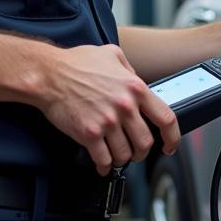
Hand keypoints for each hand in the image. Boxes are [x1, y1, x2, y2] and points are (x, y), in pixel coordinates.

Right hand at [36, 44, 180, 176]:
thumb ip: (129, 69)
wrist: (48, 74)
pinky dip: (104, 166)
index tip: (169, 145)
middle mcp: (125, 106)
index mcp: (135, 88)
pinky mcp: (89, 134)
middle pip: (146, 142)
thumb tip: (137, 80)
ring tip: (116, 155)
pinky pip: (103, 160)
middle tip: (136, 152)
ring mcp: (107, 122)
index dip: (172, 137)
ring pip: (125, 154)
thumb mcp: (112, 54)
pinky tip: (102, 164)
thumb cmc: (76, 63)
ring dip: (122, 159)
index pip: (166, 118)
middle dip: (142, 152)